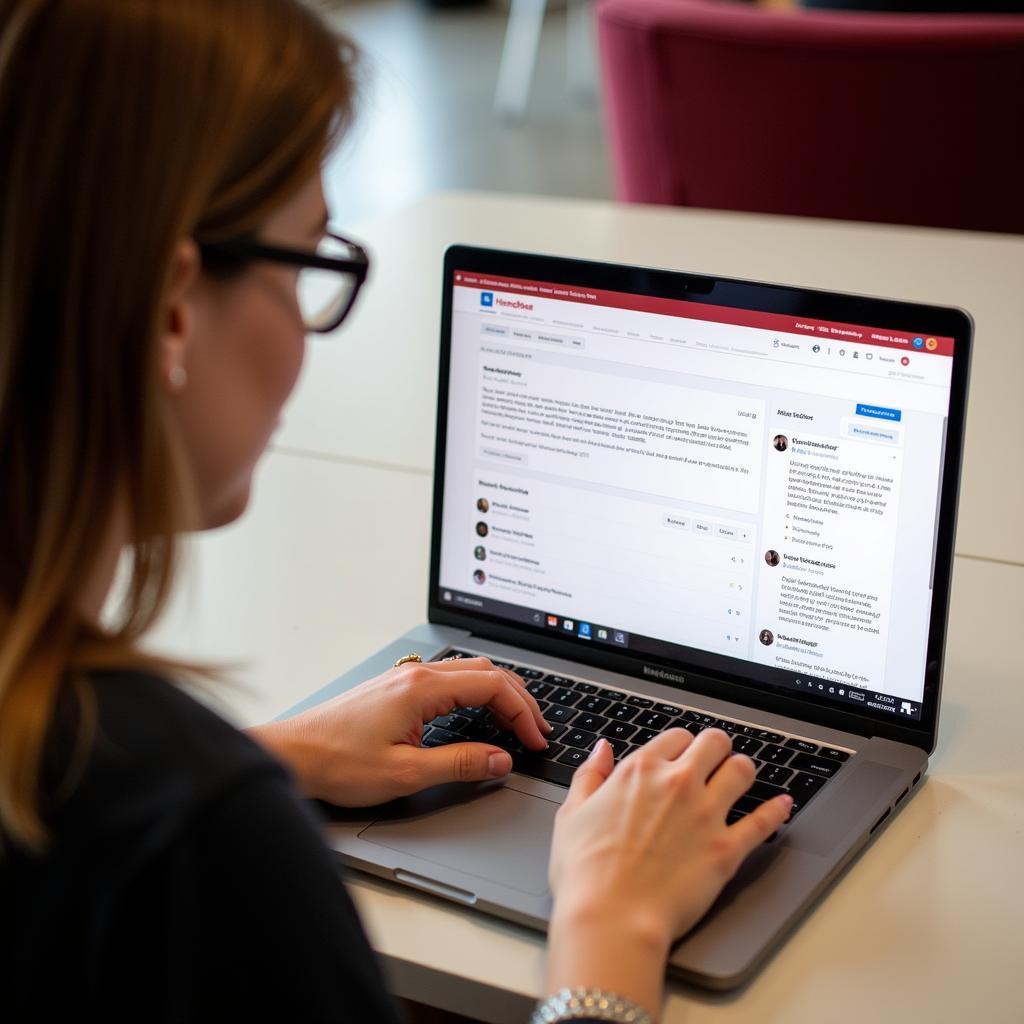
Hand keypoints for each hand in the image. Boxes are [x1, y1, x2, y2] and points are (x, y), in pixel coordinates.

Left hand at [250, 657, 550, 805]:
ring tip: (516, 722)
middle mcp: (416, 675)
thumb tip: (500, 760)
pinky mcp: (395, 690)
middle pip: (486, 671)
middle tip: (537, 730)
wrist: (292, 755)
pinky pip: (449, 681)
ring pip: (468, 673)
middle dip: (519, 699)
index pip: (493, 685)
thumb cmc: (337, 762)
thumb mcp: (405, 773)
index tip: (535, 740)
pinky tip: (478, 715)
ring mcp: (404, 679)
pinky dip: (475, 695)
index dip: (523, 712)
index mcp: (423, 688)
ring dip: (498, 694)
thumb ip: (460, 764)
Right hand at [545, 729, 791, 1011]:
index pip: (675, 737)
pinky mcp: (727, 848)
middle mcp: (678, 783)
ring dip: (742, 770)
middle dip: (715, 749)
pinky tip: (782, 804)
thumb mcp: (571, 813)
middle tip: (713, 761)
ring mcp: (706, 814)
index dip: (679, 746)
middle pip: (714, 743)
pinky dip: (776, 810)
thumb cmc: (586, 872)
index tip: (680, 756)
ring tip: (740, 777)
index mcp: (640, 770)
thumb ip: (590, 775)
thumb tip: (602, 751)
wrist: (611, 916)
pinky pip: (764, 821)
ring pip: (742, 770)